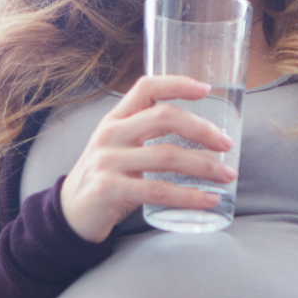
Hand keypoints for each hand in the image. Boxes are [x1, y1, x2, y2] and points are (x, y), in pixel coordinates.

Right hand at [60, 75, 236, 242]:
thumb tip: (202, 134)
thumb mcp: (118, 147)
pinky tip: (209, 200)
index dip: (177, 83)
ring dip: (204, 166)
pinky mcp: (110, 190)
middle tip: (226, 144)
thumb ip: (146, 134)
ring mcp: (108, 162)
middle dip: (202, 129)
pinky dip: (189, 196)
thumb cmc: (106, 178)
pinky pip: (158, 191)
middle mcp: (110, 135)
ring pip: (166, 156)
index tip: (207, 89)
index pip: (146, 87)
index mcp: (114, 119)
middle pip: (163, 117)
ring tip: (227, 175)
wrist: (70, 214)